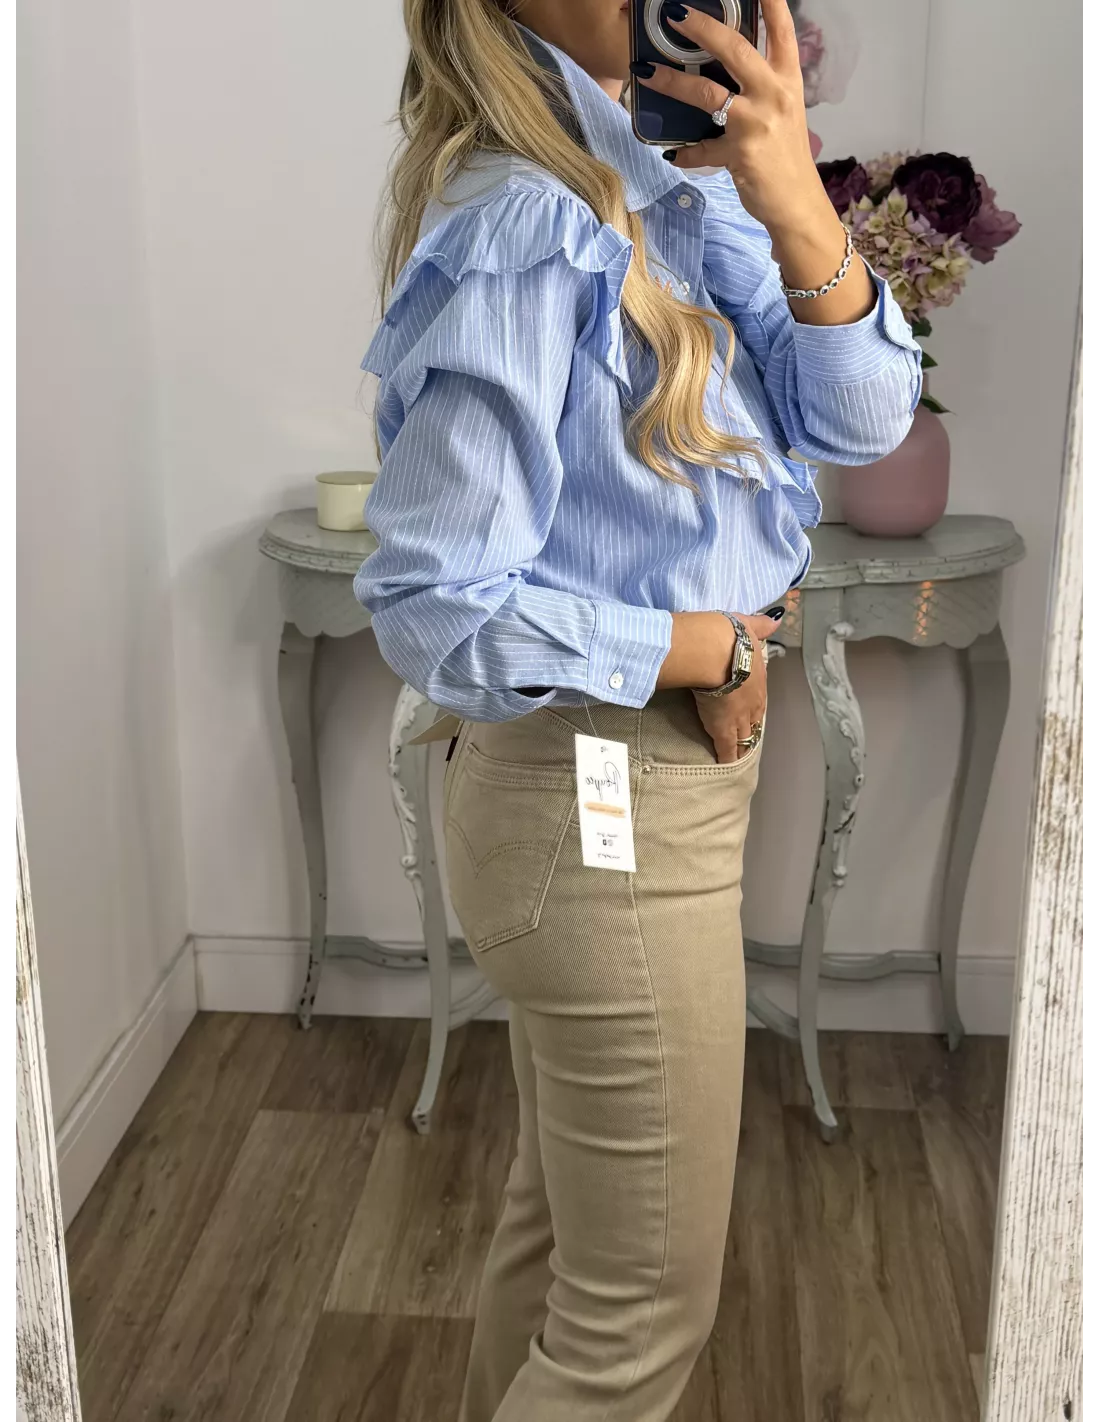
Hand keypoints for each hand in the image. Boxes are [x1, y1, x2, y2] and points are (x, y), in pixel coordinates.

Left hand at [633, 0, 830, 236]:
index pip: (781, 30)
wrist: (797, 204)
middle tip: (674, 14)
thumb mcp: (783, 112)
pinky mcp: (740, 153)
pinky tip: (674, 153)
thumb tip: (727, 69)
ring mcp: (756, 123)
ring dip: (672, 81)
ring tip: (645, 71)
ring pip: (707, 93)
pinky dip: (686, 152)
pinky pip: (701, 149)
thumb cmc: (786, 156)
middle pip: (735, 48)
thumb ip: (762, 87)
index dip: (769, 2)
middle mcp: (774, 94)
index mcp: (787, 80)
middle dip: (702, 27)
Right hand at [693, 612, 775, 762]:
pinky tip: (724, 766)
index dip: (753, 706)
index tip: (751, 713)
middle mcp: (753, 701)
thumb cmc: (729, 637)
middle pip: (753, 720)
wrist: (715, 651)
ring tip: (738, 758)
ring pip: (743, 737)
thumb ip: (761, 624)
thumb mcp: (748, 626)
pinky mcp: (723, 729)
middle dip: (750, 729)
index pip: (758, 697)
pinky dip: (726, 757)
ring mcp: (739, 717)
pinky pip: (727, 748)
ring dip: (741, 746)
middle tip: (746, 739)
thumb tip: (777, 618)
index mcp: (758, 678)